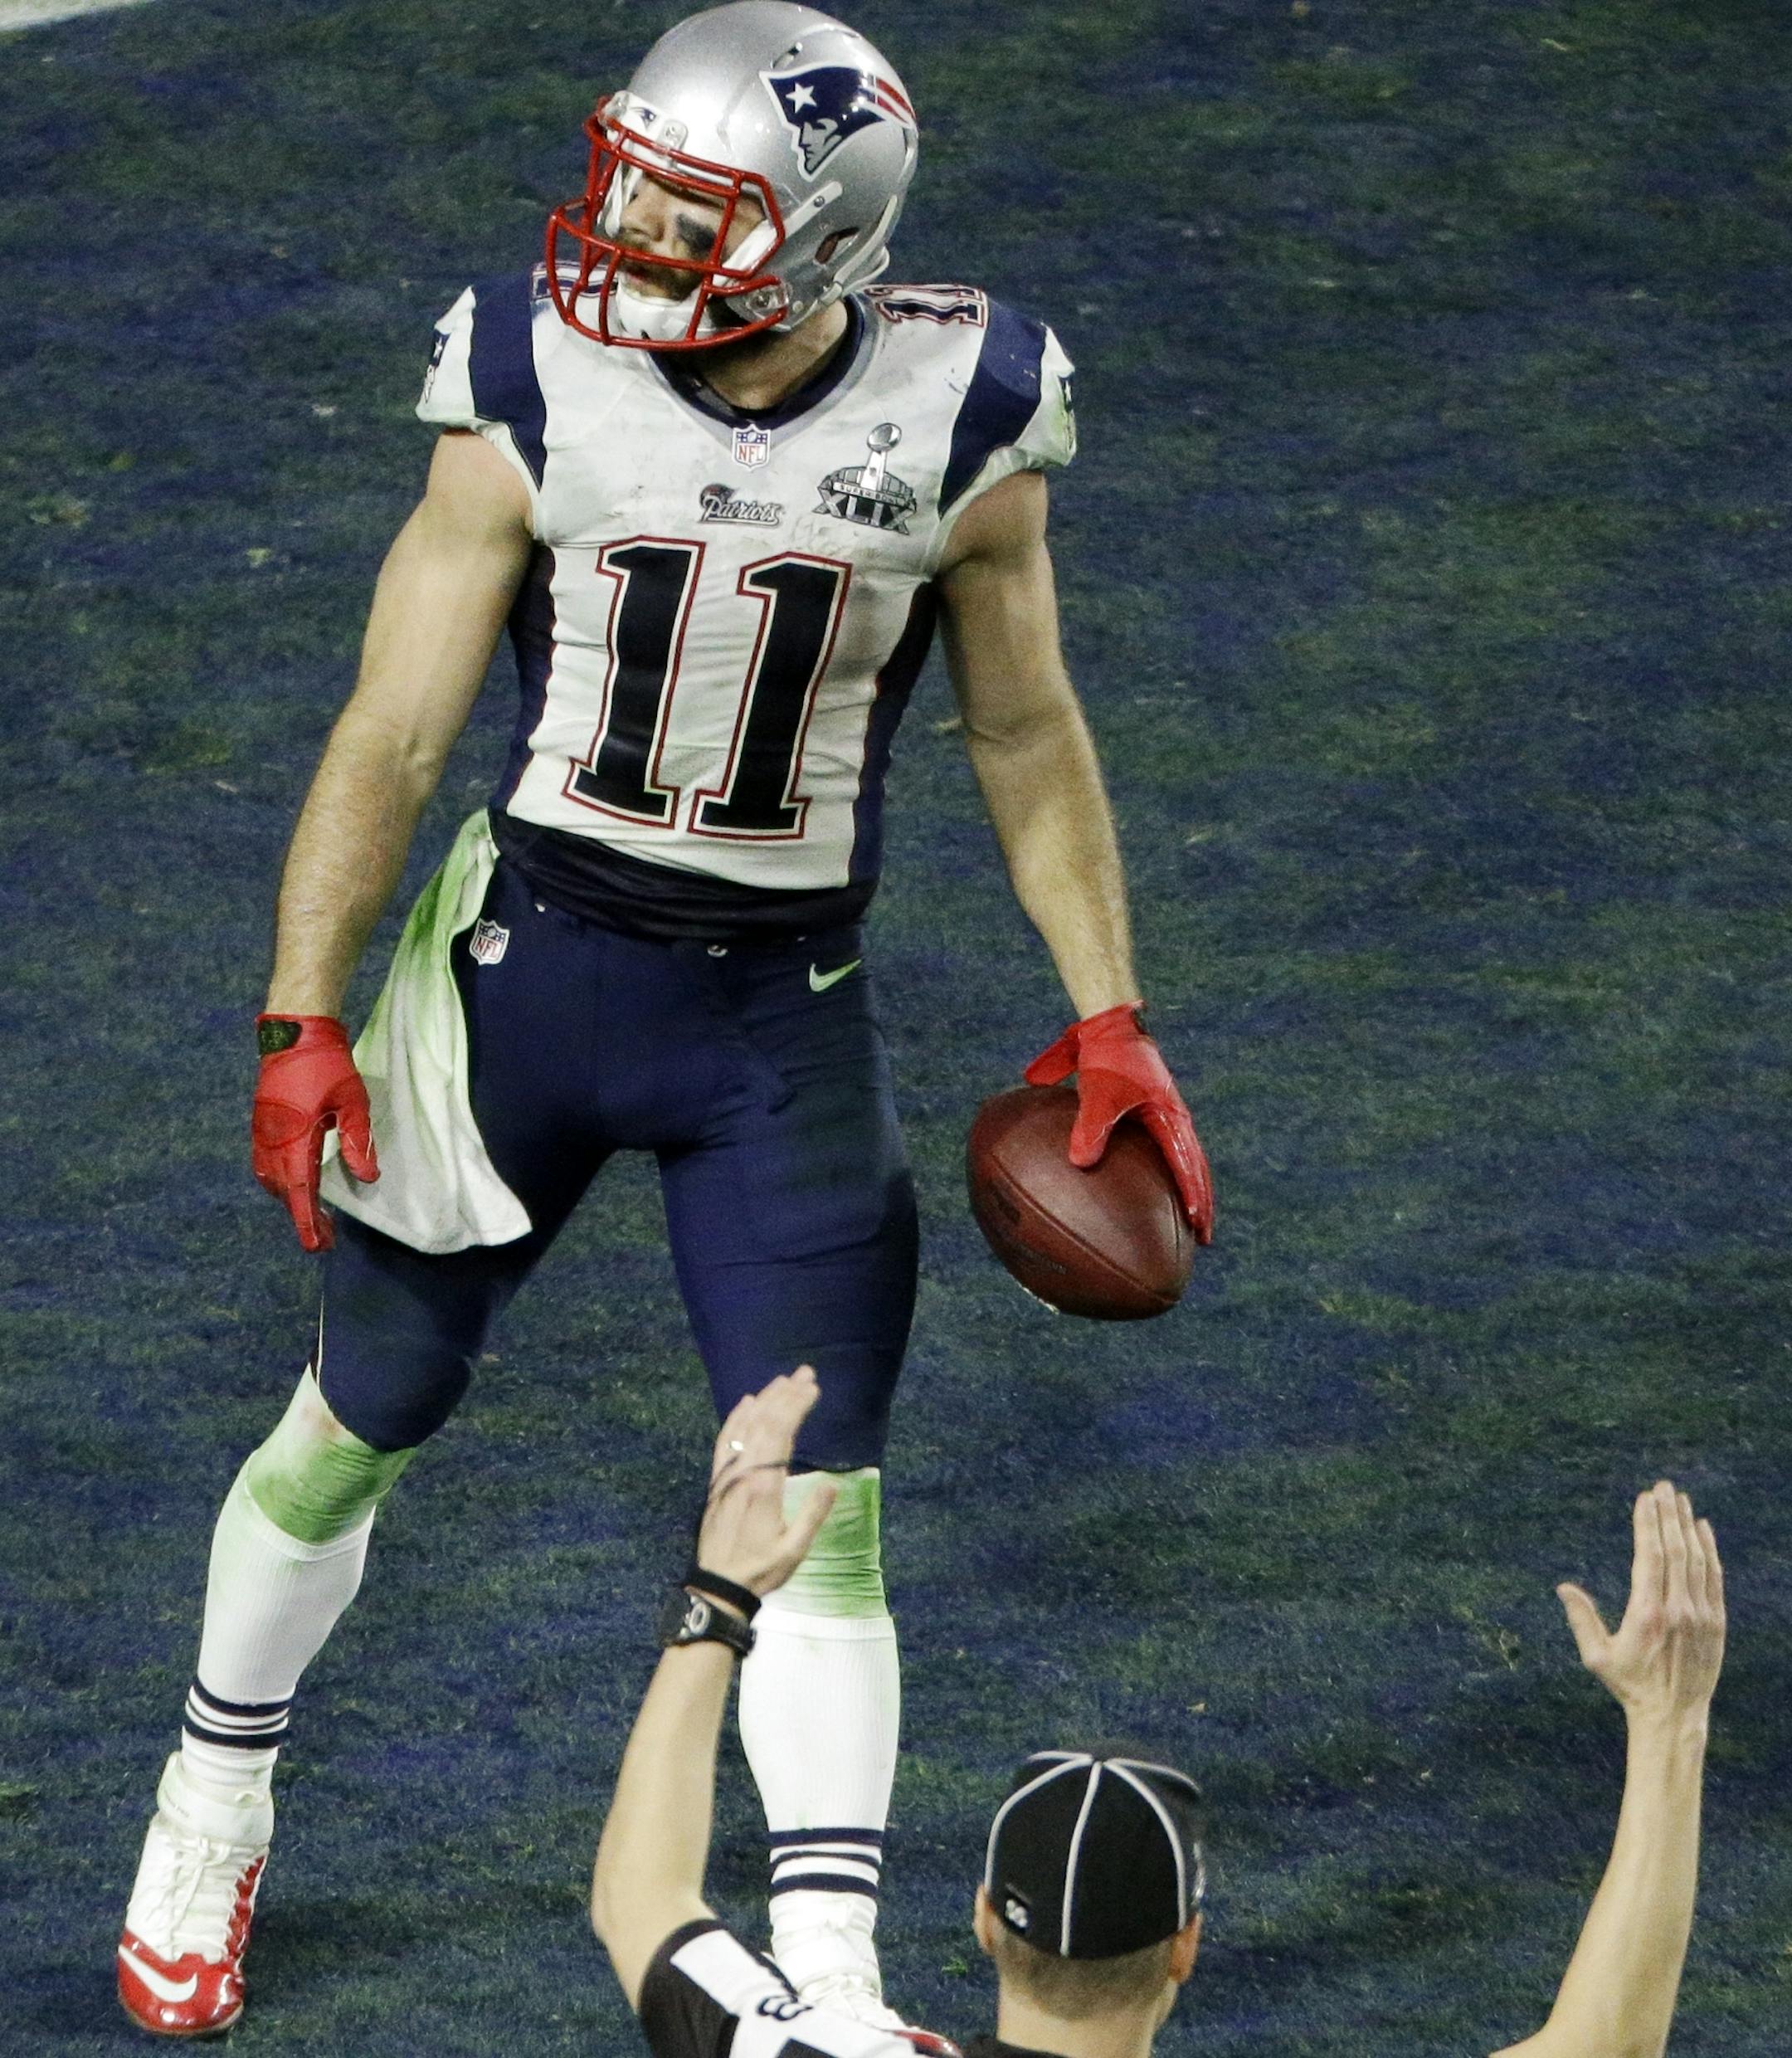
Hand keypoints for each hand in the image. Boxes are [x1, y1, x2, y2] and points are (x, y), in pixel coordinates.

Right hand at [251, 1014, 377, 1253]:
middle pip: (285, 1193)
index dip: (308, 1223)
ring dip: (290, 1201)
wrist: (294, 1034)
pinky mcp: (261, 1125)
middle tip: (324, 1239)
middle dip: (303, 1218)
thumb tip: (367, 1178)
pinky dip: (279, 1182)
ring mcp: (263, 1133)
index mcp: (295, 1138)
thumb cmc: (327, 1065)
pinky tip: (295, 1185)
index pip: (301, 1192)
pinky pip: (265, 1165)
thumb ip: (358, 1141)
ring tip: (313, 1216)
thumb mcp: (352, 1102)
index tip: (317, 1246)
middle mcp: (273, 1141)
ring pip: (272, 1180)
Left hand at [696, 1368, 837, 1598]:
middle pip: (765, 1423)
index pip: (781, 1434)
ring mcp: (727, 1476)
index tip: (813, 1388)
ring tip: (782, 1380)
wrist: (718, 1585)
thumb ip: (813, 1514)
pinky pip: (726, 1442)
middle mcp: (743, 1474)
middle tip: (805, 1373)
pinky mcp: (717, 1482)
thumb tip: (831, 1481)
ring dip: (765, 1401)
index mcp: (764, 1486)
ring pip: (745, 1427)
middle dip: (786, 1395)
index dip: (796, 1407)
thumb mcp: (795, 1549)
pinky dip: (736, 1419)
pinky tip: (746, 1403)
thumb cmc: (761, 1569)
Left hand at [1025, 1003, 1214, 1241]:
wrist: (1111, 1027)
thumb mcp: (1097, 1093)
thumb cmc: (1107, 1059)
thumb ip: (1090, 1127)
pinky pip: (1164, 1151)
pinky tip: (1150, 1189)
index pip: (1188, 1166)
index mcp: (1171, 1118)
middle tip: (1204, 1237)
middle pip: (1196, 1169)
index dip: (1194, 1197)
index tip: (1199, 1226)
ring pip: (1185, 1161)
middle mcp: (1176, 1121)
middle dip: (1201, 1203)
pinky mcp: (1151, 1114)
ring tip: (1189, 1220)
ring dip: (1189, 1190)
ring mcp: (1166, 1117)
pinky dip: (1166, 1172)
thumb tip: (1081, 1163)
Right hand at [1556, 1481, 1725, 1722]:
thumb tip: (1563, 1587)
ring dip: (1687, 1526)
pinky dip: (1709, 1551)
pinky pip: (1714, 1578)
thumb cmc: (1630, 1685)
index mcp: (1647, 1614)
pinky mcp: (1716, 1623)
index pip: (1649, 1557)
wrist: (1674, 1715)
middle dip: (1668, 1515)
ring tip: (1680, 1500)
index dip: (1647, 1524)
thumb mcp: (1597, 1657)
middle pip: (1675, 1550)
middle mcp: (1678, 1610)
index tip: (1644, 1498)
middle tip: (1663, 1487)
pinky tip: (1702, 1530)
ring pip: (1696, 1560)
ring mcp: (1701, 1616)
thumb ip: (1582, 1619)